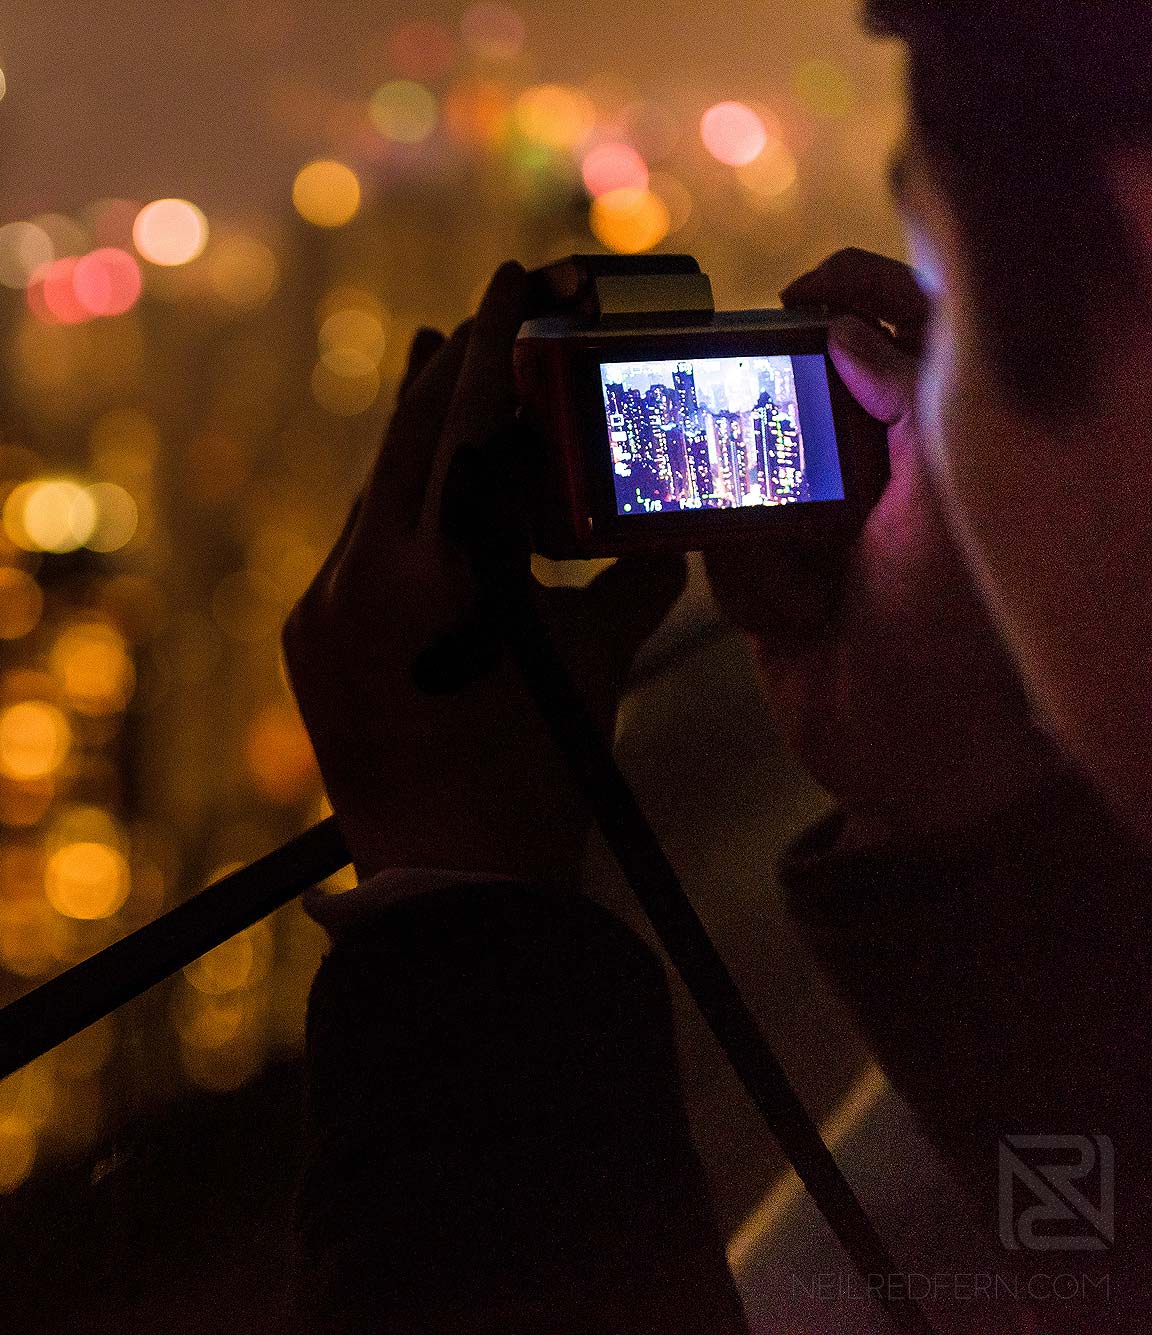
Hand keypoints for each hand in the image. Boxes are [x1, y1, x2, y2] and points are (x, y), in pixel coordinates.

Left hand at [282, 262, 682, 884]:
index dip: (493, 345)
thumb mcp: (594, 659)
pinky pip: (357, 549)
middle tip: (482, 315)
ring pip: (375, 496)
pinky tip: (425, 493)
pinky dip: (398, 511)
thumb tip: (662, 522)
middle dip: (448, 377)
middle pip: (403, 445)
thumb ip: (626, 576)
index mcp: (427, 573)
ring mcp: (319, 609)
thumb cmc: (542, 772)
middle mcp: (354, 577)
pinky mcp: (307, 639)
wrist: (453, 882)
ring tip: (448, 382)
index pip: (460, 427)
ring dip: (419, 444)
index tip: (513, 277)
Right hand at [703, 248, 1066, 846]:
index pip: (905, 317)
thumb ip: (910, 388)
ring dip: (760, 532)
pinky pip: (714, 544)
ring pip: (742, 466)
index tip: (798, 293)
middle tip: (766, 451)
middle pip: (798, 386)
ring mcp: (822, 520)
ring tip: (809, 589)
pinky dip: (745, 583)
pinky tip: (795, 622)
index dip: (851, 286)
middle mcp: (885, 463)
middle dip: (772, 426)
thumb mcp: (951, 492)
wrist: (916, 757)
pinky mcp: (768, 575)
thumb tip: (848, 326)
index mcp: (949, 431)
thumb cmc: (962, 628)